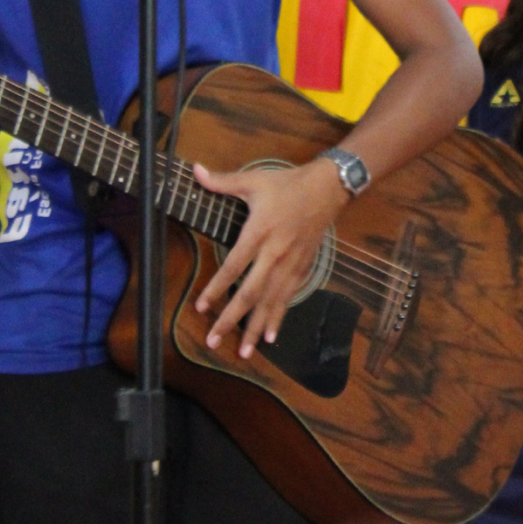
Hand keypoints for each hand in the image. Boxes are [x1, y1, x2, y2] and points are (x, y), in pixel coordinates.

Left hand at [193, 158, 344, 357]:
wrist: (328, 189)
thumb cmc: (287, 184)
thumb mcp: (253, 180)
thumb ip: (222, 182)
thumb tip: (194, 171)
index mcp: (260, 232)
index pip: (234, 266)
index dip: (216, 288)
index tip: (201, 306)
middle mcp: (275, 253)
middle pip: (251, 293)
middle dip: (231, 319)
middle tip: (213, 340)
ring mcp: (291, 264)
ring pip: (271, 302)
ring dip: (255, 328)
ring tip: (243, 352)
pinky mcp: (302, 269)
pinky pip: (287, 298)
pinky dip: (278, 318)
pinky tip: (269, 337)